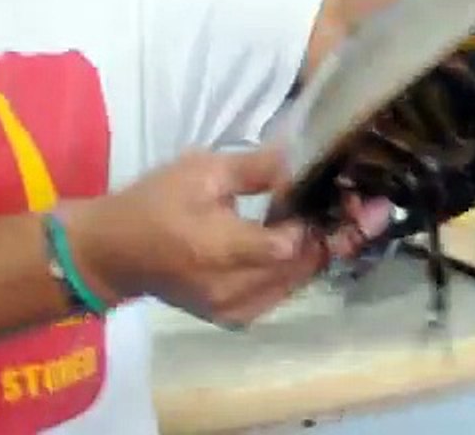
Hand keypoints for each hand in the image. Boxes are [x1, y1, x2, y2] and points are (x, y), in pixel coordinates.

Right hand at [59, 148, 379, 327]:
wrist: (109, 254)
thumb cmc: (153, 204)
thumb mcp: (201, 171)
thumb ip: (257, 169)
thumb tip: (303, 158)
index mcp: (220, 250)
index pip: (291, 244)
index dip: (327, 221)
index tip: (355, 196)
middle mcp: (232, 290)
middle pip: (303, 266)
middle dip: (337, 236)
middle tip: (365, 207)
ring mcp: (234, 310)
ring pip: (297, 281)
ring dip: (323, 252)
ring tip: (345, 219)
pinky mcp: (234, 317)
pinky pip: (281, 291)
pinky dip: (299, 267)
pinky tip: (311, 241)